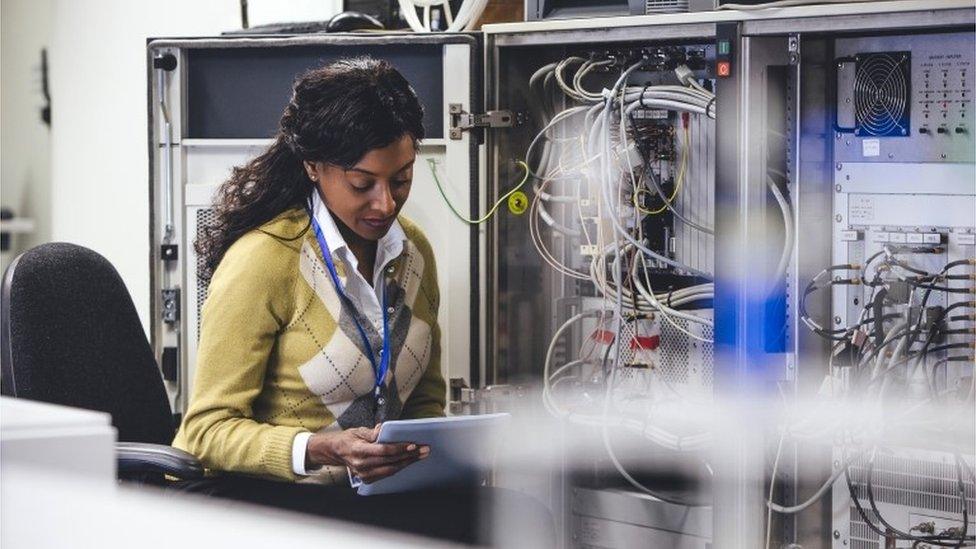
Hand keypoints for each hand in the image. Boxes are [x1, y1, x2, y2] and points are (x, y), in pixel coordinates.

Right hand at [306, 425, 429, 483]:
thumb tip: (384, 429)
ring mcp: (364, 474)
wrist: (335, 452)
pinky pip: (387, 474)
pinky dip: (399, 467)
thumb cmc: (348, 439)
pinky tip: (409, 461)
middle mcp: (361, 465)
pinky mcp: (367, 479)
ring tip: (421, 455)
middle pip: (390, 461)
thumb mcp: (358, 430)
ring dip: (408, 462)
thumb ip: (372, 432)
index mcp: (358, 451)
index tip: (413, 444)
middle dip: (409, 455)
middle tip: (424, 449)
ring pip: (391, 469)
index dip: (399, 448)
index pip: (383, 451)